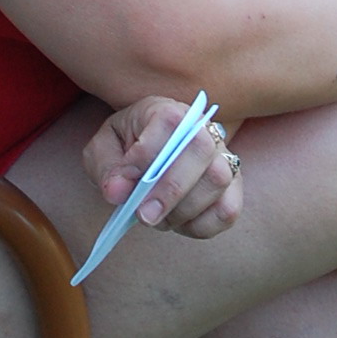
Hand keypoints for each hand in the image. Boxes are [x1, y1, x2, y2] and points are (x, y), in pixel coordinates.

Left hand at [83, 96, 243, 239]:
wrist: (147, 159)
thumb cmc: (125, 149)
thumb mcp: (102, 151)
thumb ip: (106, 168)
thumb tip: (117, 192)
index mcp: (167, 111)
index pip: (169, 123)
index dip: (145, 156)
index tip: (123, 183)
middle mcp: (203, 129)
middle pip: (201, 150)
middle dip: (170, 189)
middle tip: (144, 215)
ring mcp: (223, 158)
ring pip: (218, 181)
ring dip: (183, 210)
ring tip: (157, 219)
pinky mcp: (234, 188)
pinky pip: (228, 210)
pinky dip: (200, 226)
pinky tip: (178, 222)